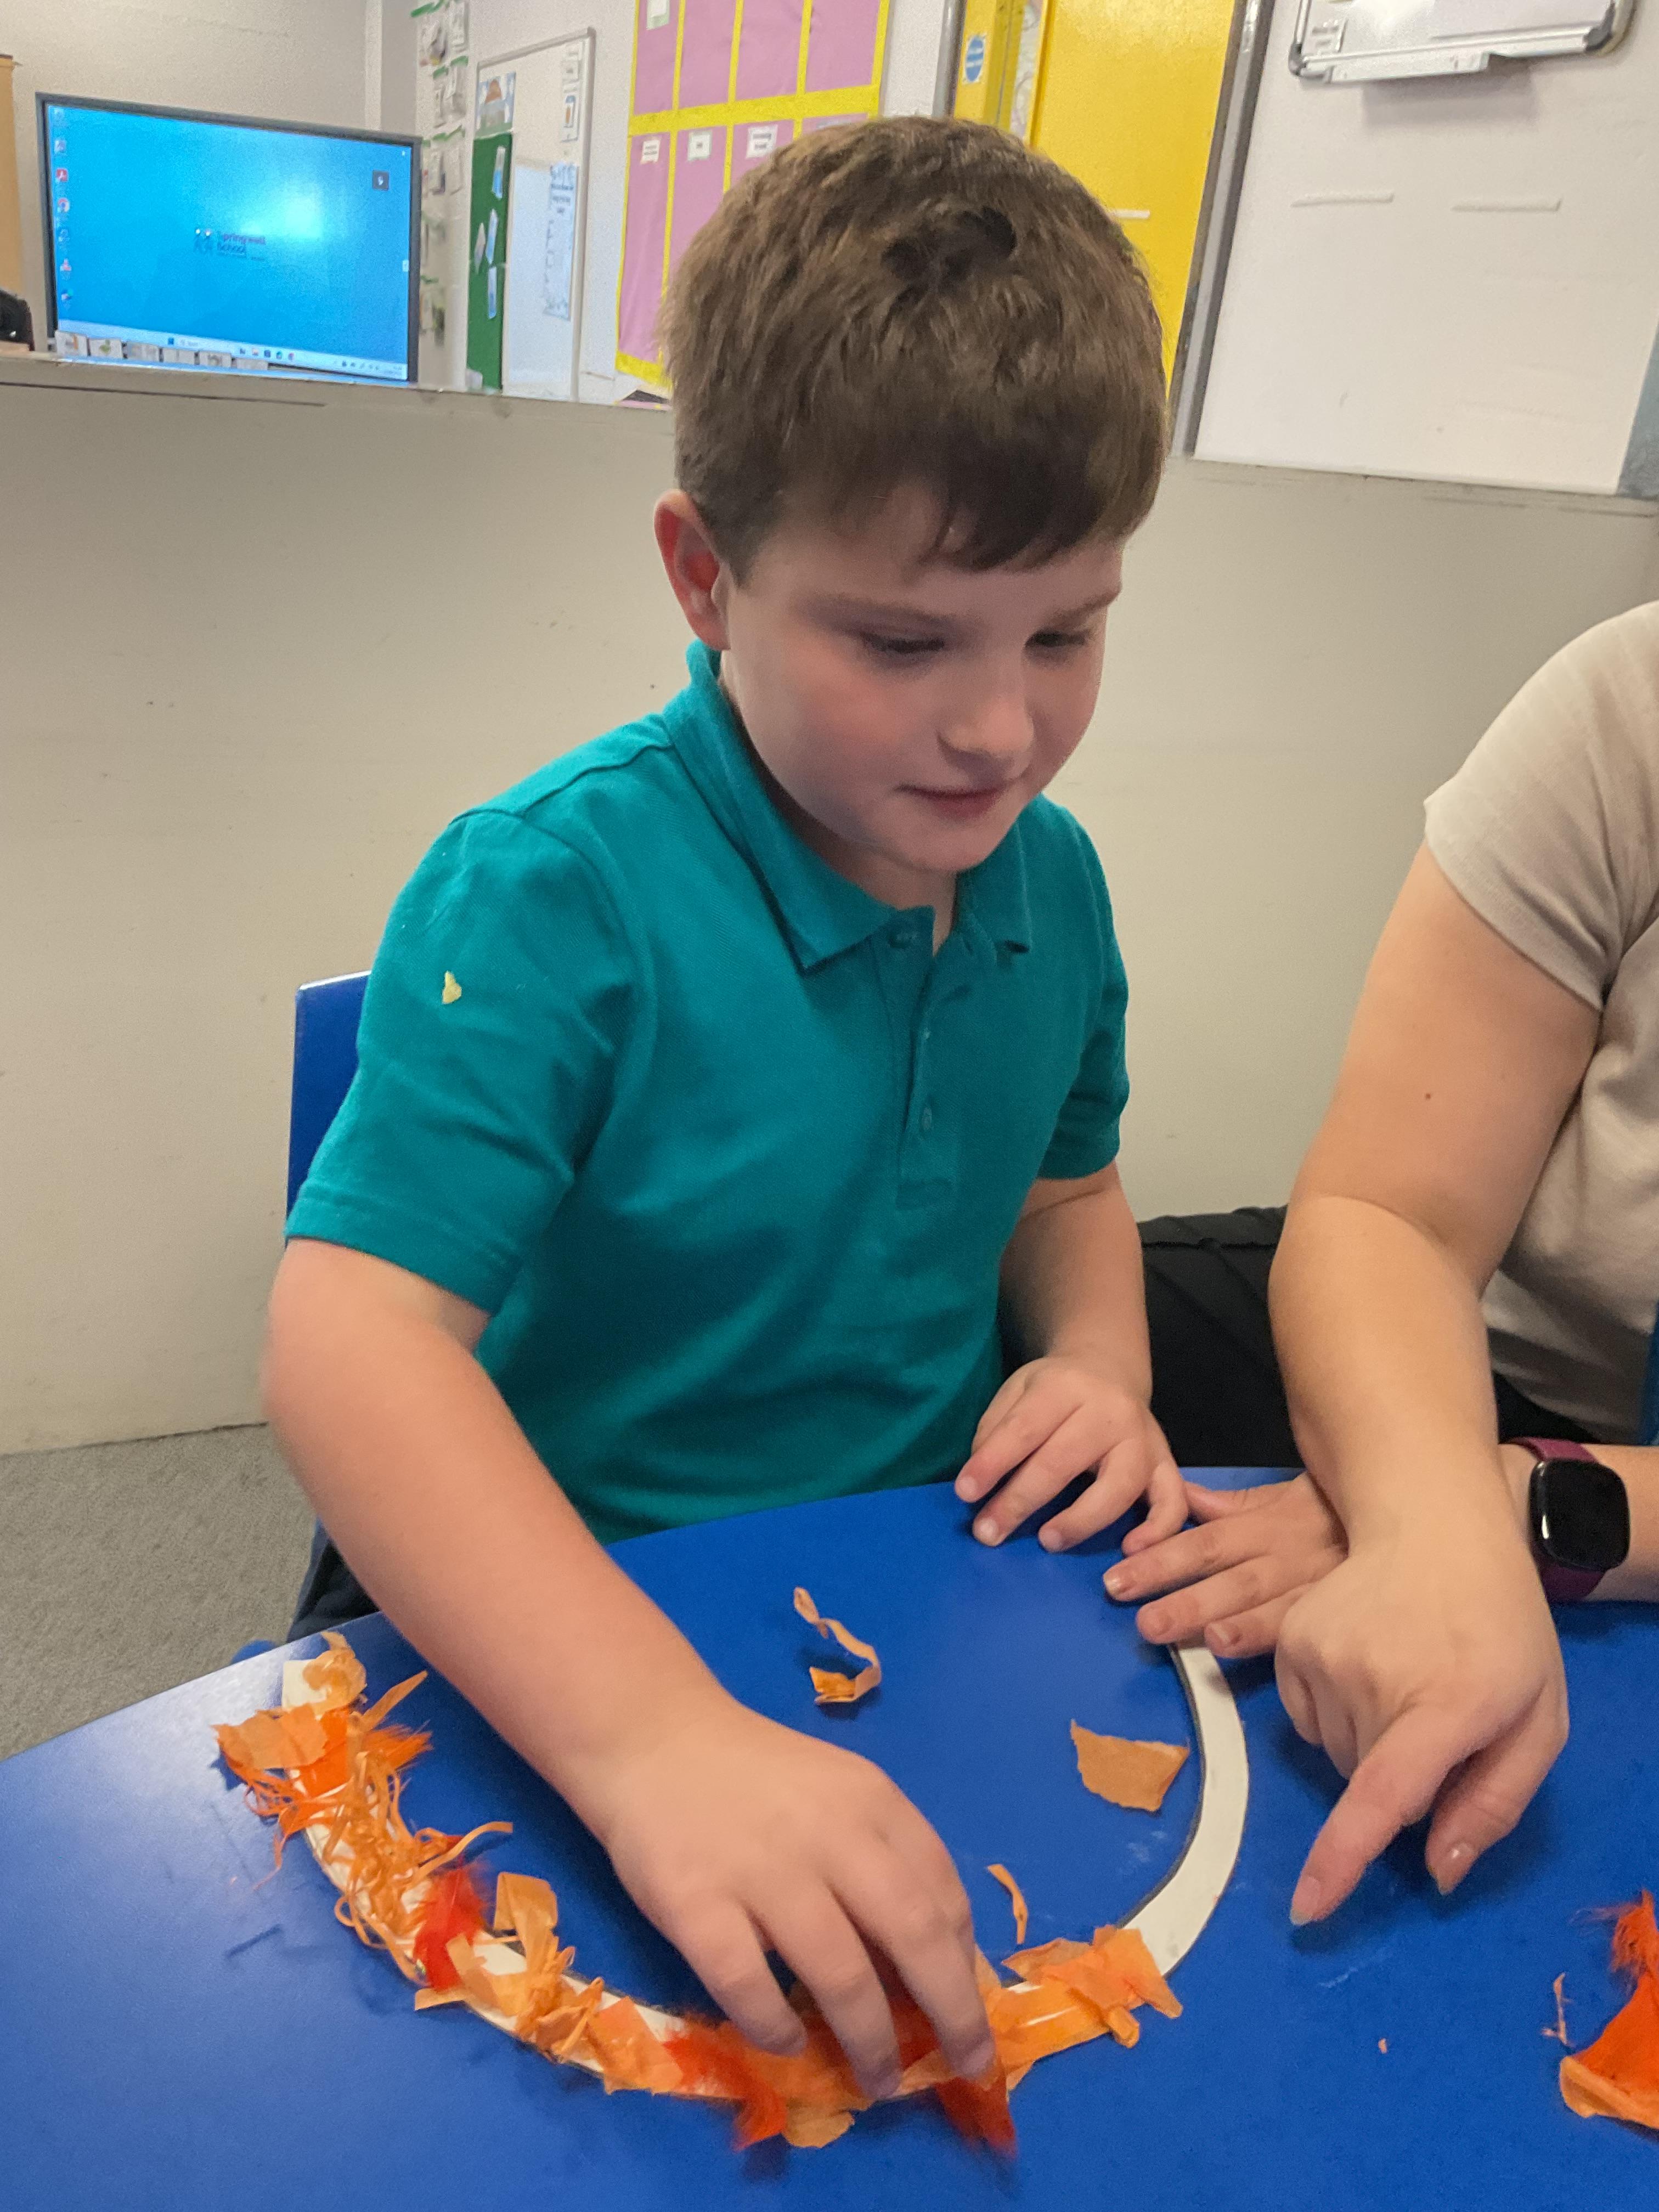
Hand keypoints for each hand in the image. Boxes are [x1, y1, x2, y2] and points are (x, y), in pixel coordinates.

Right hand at [574, 1690, 992, 2099]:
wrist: (652, 1736)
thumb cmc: (758, 1779)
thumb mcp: (839, 1795)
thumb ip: (885, 1860)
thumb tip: (931, 1965)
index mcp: (871, 1802)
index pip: (943, 1894)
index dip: (966, 1965)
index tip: (971, 2014)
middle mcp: (827, 1833)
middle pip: (912, 1937)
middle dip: (951, 2015)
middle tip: (964, 2067)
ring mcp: (759, 1869)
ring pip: (840, 1975)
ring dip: (872, 2041)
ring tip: (879, 2080)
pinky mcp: (694, 1902)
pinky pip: (748, 1987)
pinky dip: (777, 2028)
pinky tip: (788, 2043)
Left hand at [954, 1356, 1185, 1551]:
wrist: (1109, 1370)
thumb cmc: (1054, 1392)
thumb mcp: (1018, 1390)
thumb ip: (996, 1429)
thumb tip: (978, 1479)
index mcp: (1065, 1387)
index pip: (1024, 1428)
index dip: (992, 1463)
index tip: (965, 1494)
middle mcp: (1109, 1411)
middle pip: (1064, 1460)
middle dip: (1021, 1500)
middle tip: (989, 1533)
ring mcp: (1143, 1439)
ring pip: (1120, 1485)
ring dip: (1082, 1519)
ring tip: (1048, 1541)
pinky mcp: (1166, 1464)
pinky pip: (1171, 1501)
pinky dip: (1158, 1529)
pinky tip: (1130, 1551)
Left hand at [1104, 1475, 1346, 1656]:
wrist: (1408, 1521)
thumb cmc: (1332, 1515)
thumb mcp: (1280, 1499)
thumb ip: (1228, 1504)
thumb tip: (1178, 1495)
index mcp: (1263, 1526)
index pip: (1205, 1543)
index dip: (1163, 1556)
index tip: (1120, 1570)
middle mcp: (1283, 1557)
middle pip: (1227, 1578)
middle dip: (1184, 1600)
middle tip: (1140, 1622)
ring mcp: (1312, 1589)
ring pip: (1265, 1606)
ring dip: (1230, 1625)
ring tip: (1201, 1640)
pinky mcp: (1336, 1617)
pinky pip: (1305, 1629)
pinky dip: (1274, 1639)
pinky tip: (1245, 1651)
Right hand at [1274, 1500, 1566, 1922]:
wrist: (1438, 1527)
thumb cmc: (1502, 1629)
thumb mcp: (1537, 1720)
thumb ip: (1493, 1804)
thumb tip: (1436, 1872)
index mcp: (1448, 1704)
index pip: (1384, 1793)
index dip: (1342, 1856)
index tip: (1306, 1906)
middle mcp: (1374, 1678)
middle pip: (1368, 1783)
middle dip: (1400, 1773)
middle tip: (1439, 1716)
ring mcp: (1322, 1653)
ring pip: (1335, 1752)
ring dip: (1367, 1741)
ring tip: (1405, 1680)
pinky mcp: (1292, 1640)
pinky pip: (1305, 1719)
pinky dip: (1335, 1713)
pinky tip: (1368, 1665)